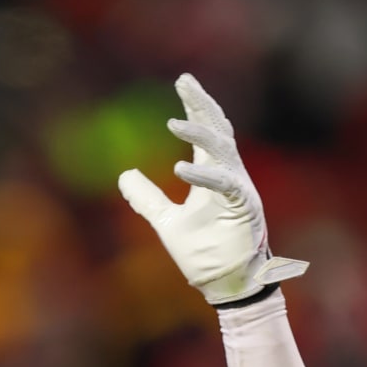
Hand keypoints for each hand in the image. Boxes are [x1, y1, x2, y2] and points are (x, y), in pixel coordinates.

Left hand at [118, 74, 306, 305]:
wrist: (226, 285)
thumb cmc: (204, 254)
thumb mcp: (166, 221)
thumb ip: (147, 198)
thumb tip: (124, 175)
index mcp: (215, 175)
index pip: (206, 131)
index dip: (195, 106)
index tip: (183, 82)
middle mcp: (230, 175)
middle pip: (217, 129)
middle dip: (202, 104)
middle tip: (185, 81)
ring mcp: (239, 189)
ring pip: (222, 150)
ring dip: (198, 134)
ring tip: (173, 122)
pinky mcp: (243, 207)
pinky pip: (224, 184)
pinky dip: (203, 175)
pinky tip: (180, 168)